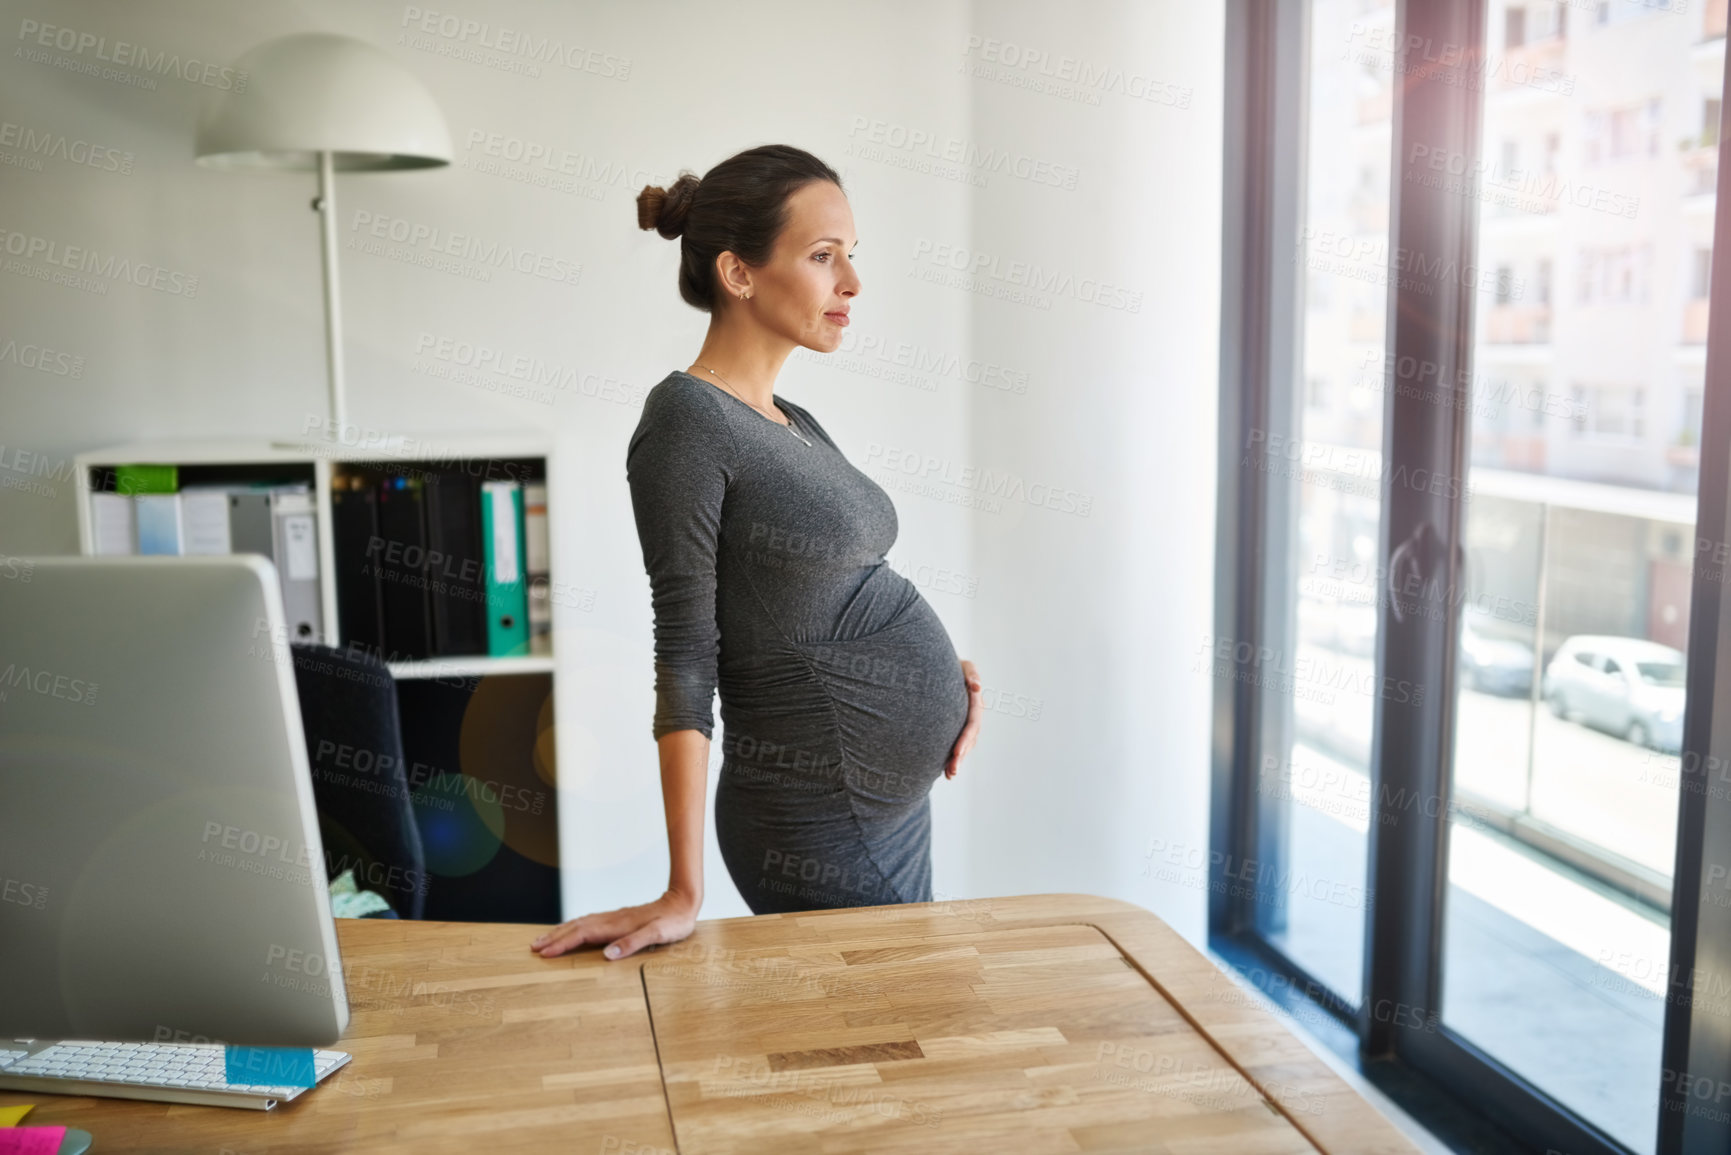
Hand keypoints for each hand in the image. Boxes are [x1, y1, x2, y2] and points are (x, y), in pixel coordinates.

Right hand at [529, 888, 698, 959]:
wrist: (683, 902)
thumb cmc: (673, 922)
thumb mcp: (658, 935)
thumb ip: (633, 943)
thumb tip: (607, 955)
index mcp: (617, 925)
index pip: (582, 935)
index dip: (562, 944)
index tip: (544, 953)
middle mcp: (611, 919)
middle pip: (575, 927)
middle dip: (553, 938)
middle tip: (533, 947)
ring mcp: (614, 918)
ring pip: (580, 923)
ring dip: (560, 931)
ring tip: (544, 940)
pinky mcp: (618, 919)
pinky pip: (589, 923)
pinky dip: (574, 927)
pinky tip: (572, 931)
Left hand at [944, 659, 982, 779]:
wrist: (942, 667)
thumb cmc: (952, 664)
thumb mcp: (963, 665)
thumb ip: (970, 674)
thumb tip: (977, 687)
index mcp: (976, 702)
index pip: (972, 724)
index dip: (965, 740)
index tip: (956, 753)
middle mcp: (973, 714)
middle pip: (970, 739)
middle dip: (961, 755)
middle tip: (951, 771)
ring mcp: (966, 720)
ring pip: (966, 744)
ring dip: (958, 760)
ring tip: (949, 775)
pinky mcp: (957, 725)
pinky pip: (958, 743)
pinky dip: (954, 757)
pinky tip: (946, 771)